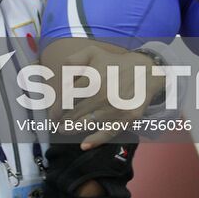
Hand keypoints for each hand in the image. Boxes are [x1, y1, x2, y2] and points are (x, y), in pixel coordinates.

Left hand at [45, 41, 162, 148]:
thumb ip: (72, 62)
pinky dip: (94, 141)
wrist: (145, 71)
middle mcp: (102, 96)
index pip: (66, 100)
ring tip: (64, 130)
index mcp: (92, 79)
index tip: (53, 113)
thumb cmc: (113, 63)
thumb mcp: (92, 52)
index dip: (56, 109)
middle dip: (61, 121)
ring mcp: (114, 110)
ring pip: (86, 125)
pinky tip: (84, 145)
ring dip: (72, 129)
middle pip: (74, 114)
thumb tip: (58, 82)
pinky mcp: (126, 119)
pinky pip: (107, 133)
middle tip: (57, 124)